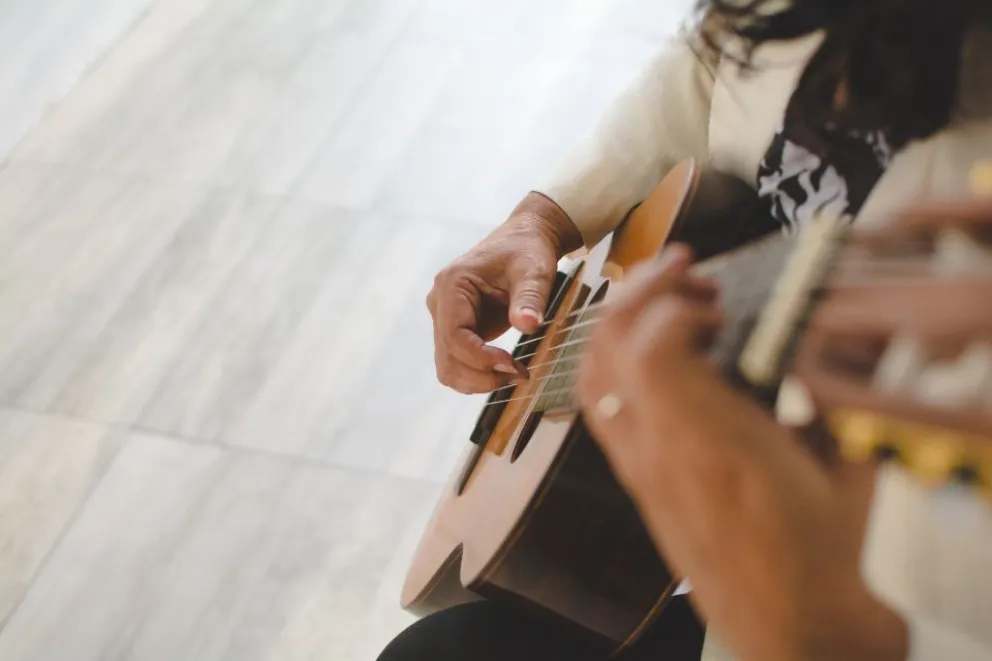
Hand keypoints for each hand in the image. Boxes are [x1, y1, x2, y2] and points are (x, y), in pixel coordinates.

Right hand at [428, 193, 581, 393]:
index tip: (513, 366)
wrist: (524, 240)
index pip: (454, 335)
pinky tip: (507, 371)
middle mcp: (440, 303)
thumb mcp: (534, 270)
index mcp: (452, 285)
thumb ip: (530, 296)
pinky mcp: (456, 329)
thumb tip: (528, 326)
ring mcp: (444, 318)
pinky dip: (479, 375)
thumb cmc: (528, 250)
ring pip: (448, 367)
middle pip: (447, 357)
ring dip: (479, 381)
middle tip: (519, 376)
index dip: (480, 358)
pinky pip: (458, 363)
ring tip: (515, 376)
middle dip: (481, 375)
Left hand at [577, 246, 907, 660]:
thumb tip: (790, 339)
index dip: (678, 303)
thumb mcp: (838, 460)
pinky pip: (600, 404)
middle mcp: (660, 453)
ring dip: (621, 321)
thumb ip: (810, 395)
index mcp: (714, 445)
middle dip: (641, 290)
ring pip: (593, 372)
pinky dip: (614, 359)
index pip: (656, 347)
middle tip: (682, 267)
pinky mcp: (633, 479)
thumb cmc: (820, 549)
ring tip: (658, 298)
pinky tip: (646, 348)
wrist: (787, 623)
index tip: (717, 298)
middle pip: (611, 348)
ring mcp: (637, 467)